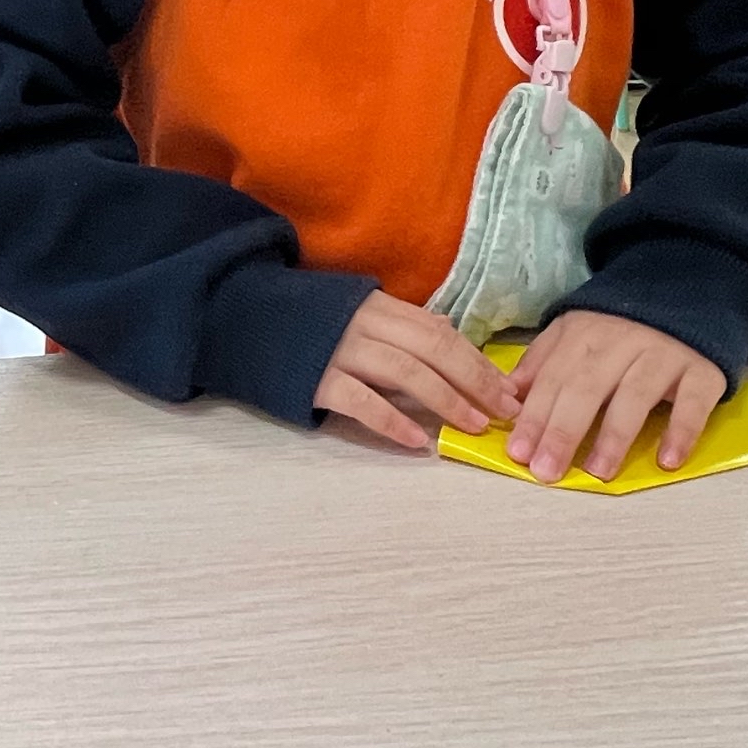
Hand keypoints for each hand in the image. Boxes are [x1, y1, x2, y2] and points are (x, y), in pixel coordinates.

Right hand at [313, 292, 521, 450]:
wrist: (240, 318)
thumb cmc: (306, 323)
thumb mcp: (357, 311)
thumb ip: (401, 323)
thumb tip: (449, 331)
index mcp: (380, 307)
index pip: (442, 334)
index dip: (478, 362)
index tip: (508, 390)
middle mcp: (365, 324)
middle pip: (433, 349)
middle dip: (474, 381)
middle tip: (504, 412)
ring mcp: (339, 350)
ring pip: (405, 372)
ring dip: (445, 400)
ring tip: (472, 426)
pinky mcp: (316, 378)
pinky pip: (362, 401)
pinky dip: (392, 421)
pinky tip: (418, 441)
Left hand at [505, 309, 723, 483]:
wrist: (689, 296)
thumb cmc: (622, 328)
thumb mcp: (576, 332)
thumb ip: (542, 362)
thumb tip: (508, 397)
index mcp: (585, 334)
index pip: (554, 378)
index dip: (535, 416)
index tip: (518, 453)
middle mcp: (622, 342)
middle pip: (588, 388)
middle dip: (563, 430)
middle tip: (547, 471)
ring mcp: (664, 355)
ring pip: (636, 396)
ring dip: (615, 436)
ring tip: (597, 472)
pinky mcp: (702, 371)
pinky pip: (693, 402)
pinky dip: (682, 431)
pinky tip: (667, 461)